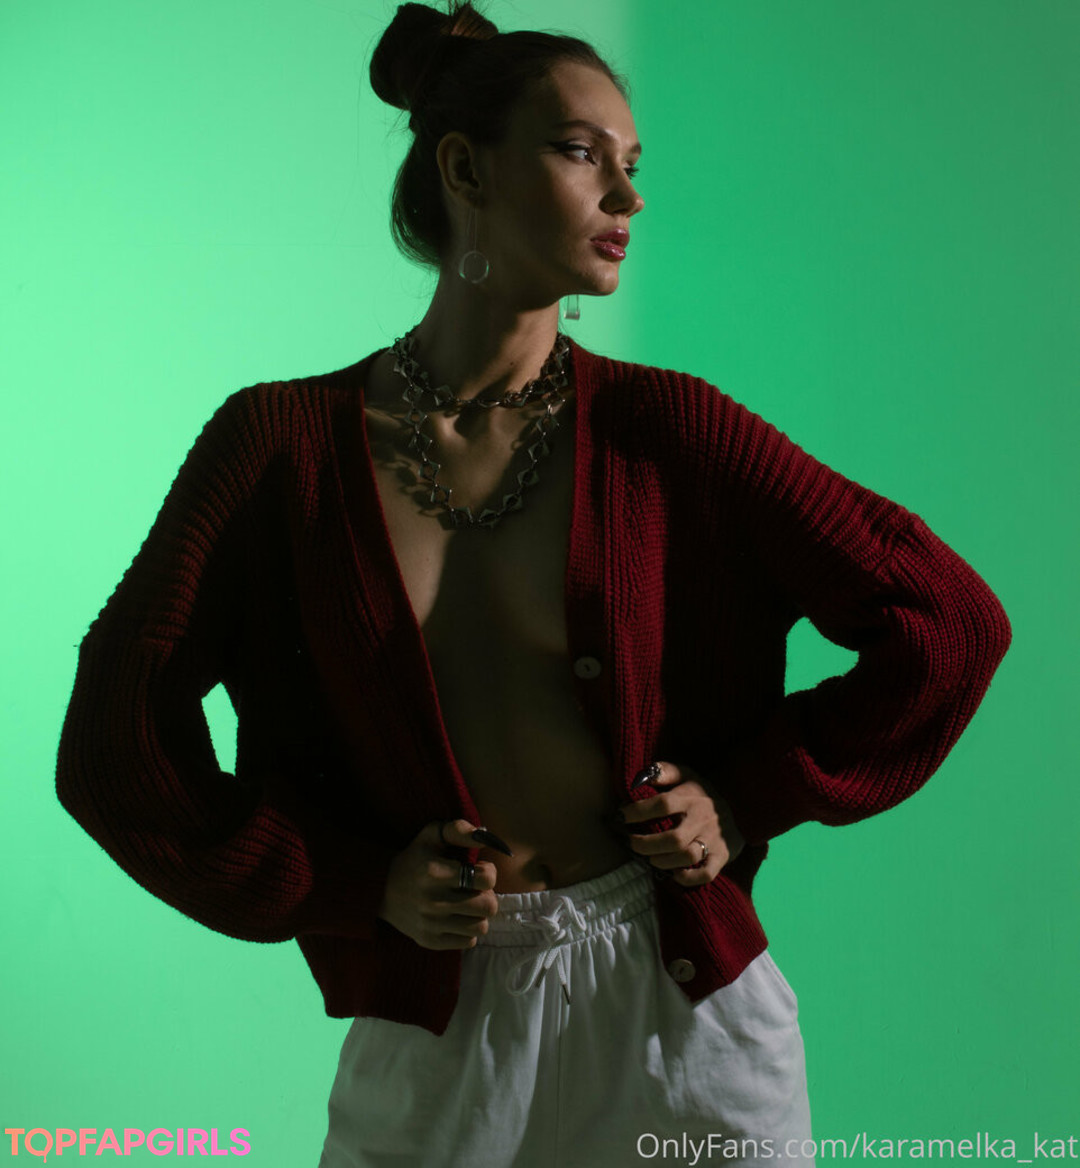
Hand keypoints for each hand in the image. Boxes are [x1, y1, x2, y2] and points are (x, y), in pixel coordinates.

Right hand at [376, 819, 502, 949]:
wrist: (380, 888)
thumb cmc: (415, 857)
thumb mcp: (431, 834)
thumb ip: (459, 830)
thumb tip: (485, 837)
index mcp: (435, 872)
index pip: (486, 879)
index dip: (489, 873)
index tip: (479, 870)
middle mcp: (432, 901)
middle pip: (488, 907)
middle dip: (487, 896)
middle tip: (475, 890)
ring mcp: (430, 924)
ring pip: (480, 927)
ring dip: (478, 915)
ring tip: (466, 904)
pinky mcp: (429, 941)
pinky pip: (467, 942)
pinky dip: (467, 931)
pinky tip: (456, 917)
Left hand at [616, 761, 744, 886]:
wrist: (741, 809)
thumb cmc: (702, 794)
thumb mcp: (686, 775)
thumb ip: (663, 771)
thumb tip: (639, 777)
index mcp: (691, 797)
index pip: (662, 804)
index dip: (638, 812)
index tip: (621, 816)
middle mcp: (702, 819)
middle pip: (673, 838)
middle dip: (646, 844)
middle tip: (631, 843)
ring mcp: (713, 839)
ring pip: (688, 856)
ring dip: (663, 861)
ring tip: (650, 858)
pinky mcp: (722, 856)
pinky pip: (707, 873)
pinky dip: (688, 878)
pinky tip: (675, 874)